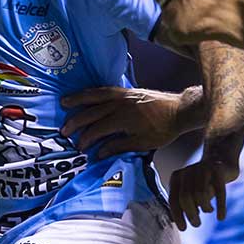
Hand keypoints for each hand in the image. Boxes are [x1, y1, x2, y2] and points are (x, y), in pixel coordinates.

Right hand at [61, 87, 188, 156]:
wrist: (180, 110)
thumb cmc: (163, 129)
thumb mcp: (142, 143)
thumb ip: (119, 147)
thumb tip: (99, 153)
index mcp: (123, 119)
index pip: (97, 129)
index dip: (86, 139)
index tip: (80, 147)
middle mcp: (120, 104)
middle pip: (92, 112)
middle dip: (76, 121)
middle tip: (64, 130)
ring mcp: (123, 95)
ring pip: (95, 95)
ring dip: (79, 99)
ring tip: (65, 102)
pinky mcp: (127, 91)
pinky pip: (105, 90)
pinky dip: (93, 92)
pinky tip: (86, 95)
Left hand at [168, 152, 239, 230]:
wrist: (221, 160)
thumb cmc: (203, 182)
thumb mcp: (191, 190)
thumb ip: (183, 203)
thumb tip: (176, 222)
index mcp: (177, 176)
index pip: (173, 199)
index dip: (177, 215)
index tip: (183, 228)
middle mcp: (188, 171)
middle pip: (185, 197)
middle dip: (191, 214)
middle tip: (196, 224)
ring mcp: (203, 169)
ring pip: (200, 195)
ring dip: (205, 208)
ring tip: (208, 211)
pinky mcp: (218, 170)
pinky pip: (219, 192)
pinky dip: (220, 207)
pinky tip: (221, 218)